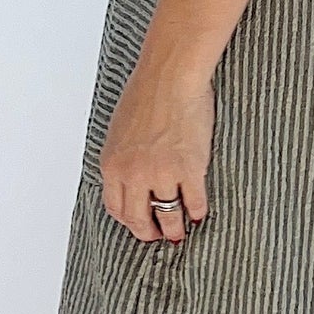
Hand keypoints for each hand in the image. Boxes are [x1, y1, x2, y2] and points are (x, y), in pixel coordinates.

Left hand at [101, 51, 213, 242]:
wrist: (171, 78)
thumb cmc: (146, 93)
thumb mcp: (119, 130)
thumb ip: (122, 158)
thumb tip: (130, 177)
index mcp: (113, 165)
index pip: (116, 208)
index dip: (128, 221)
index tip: (137, 224)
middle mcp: (134, 175)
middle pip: (139, 218)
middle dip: (149, 232)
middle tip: (158, 236)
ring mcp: (162, 174)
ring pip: (168, 216)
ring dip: (175, 229)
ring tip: (181, 232)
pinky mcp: (189, 169)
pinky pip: (194, 201)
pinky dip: (198, 211)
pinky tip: (200, 213)